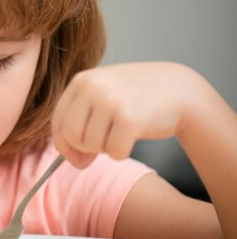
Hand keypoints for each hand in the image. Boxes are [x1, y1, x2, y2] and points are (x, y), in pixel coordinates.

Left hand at [51, 62, 199, 167]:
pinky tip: (132, 138)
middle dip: (85, 149)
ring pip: (91, 145)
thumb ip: (82, 119)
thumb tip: (72, 158)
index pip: (58, 121)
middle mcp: (93, 88)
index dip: (64, 144)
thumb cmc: (137, 97)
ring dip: (105, 148)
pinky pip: (113, 152)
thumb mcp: (104, 95)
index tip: (75, 156)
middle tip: (103, 145)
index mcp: (82, 80)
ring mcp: (110, 102)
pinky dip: (122, 152)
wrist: (180, 89)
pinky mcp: (128, 119)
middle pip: (72, 136)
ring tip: (120, 133)